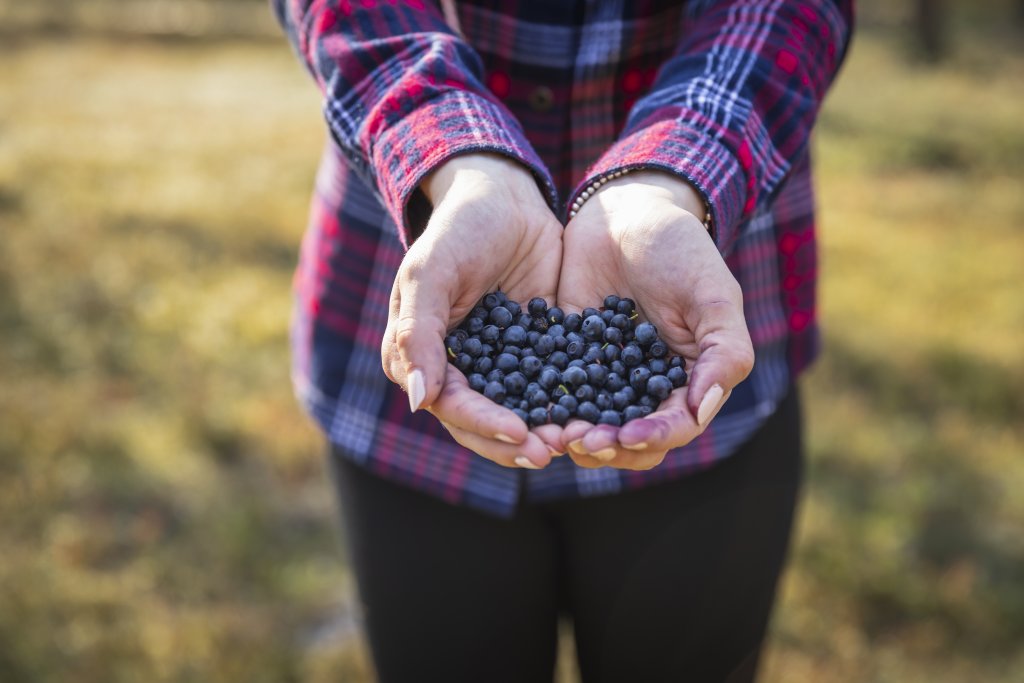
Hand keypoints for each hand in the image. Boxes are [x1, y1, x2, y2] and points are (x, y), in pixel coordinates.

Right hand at [381, 153, 563, 468]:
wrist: (504, 195)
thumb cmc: (456, 229)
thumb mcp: (430, 275)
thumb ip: (419, 336)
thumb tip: (420, 404)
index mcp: (424, 359)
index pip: (453, 406)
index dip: (484, 425)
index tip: (520, 434)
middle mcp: (463, 370)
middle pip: (487, 423)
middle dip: (518, 442)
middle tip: (554, 451)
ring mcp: (503, 364)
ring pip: (523, 412)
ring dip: (548, 430)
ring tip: (579, 440)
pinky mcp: (541, 351)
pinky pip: (556, 385)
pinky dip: (575, 403)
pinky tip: (600, 414)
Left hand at [556, 171, 754, 469]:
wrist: (625, 211)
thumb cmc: (680, 249)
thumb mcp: (713, 295)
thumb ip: (723, 353)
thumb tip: (704, 410)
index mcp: (689, 379)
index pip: (678, 425)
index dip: (655, 436)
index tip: (628, 435)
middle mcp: (645, 388)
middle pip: (632, 441)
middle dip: (610, 447)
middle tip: (583, 442)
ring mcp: (604, 376)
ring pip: (592, 426)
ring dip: (576, 437)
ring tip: (556, 435)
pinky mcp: (566, 359)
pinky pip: (555, 393)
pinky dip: (544, 408)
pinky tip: (530, 411)